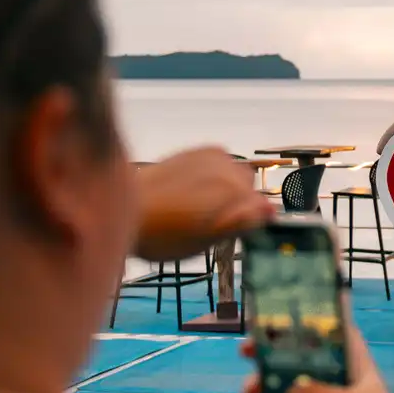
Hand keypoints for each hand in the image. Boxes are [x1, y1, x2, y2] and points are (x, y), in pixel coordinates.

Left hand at [134, 146, 273, 260]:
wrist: (123, 208)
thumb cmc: (161, 235)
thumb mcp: (204, 241)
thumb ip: (241, 223)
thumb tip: (270, 210)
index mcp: (234, 192)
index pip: (262, 207)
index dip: (247, 222)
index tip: (228, 232)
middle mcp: (228, 168)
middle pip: (249, 187)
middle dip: (238, 202)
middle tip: (209, 221)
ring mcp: (212, 156)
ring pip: (235, 174)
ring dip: (225, 187)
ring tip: (197, 206)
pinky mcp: (196, 151)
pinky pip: (219, 162)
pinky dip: (213, 174)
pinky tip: (192, 189)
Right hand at [241, 300, 393, 392]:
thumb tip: (289, 389)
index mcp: (353, 367)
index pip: (336, 334)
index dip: (316, 320)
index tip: (287, 313)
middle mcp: (336, 382)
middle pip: (301, 360)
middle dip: (273, 355)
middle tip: (246, 350)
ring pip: (286, 389)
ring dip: (266, 390)